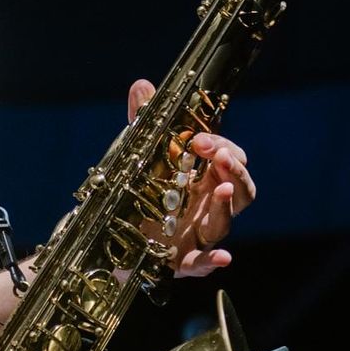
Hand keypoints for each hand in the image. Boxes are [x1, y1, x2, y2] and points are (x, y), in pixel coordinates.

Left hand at [127, 78, 256, 277]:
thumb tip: (142, 86)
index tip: (200, 140)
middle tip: (220, 156)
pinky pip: (202, 264)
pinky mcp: (180, 261)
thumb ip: (144, 122)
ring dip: (226, 206)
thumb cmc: (136, 192)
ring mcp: (196, 234)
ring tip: (219, 188)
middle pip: (241, 190)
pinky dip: (213, 262)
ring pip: (224, 223)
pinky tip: (224, 258)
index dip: (222, 146)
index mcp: (203, 177)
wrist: (108, 235)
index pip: (231, 159)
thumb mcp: (140, 155)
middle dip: (235, 170)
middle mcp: (207, 205)